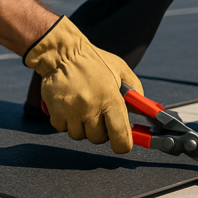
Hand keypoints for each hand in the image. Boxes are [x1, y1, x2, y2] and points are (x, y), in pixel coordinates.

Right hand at [23, 16, 142, 152]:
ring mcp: (72, 112)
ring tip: (82, 106)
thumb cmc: (94, 61)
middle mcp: (92, 108)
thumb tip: (141, 109)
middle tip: (99, 114)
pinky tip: (69, 106)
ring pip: (80, 135)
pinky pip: (63, 129)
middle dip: (100, 130)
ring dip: (82, 126)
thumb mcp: (121, 69)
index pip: (121, 137)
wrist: (63, 53)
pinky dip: (66, 121)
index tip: (122, 141)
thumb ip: (135, 90)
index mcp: (111, 99)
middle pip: (99, 139)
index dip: (123, 144)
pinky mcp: (56, 112)